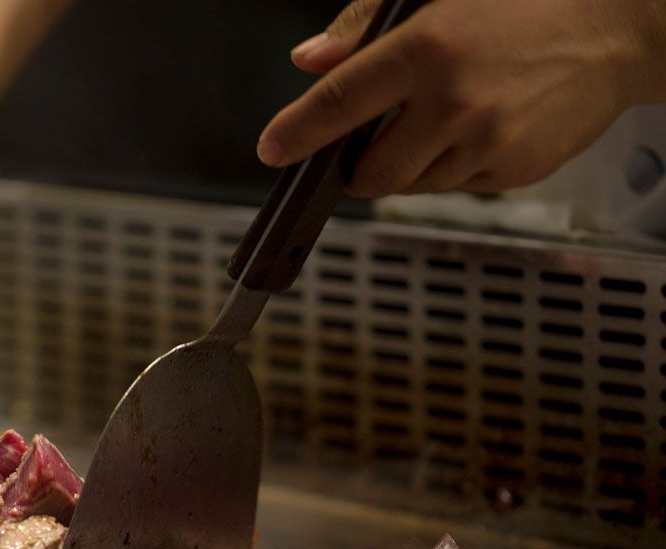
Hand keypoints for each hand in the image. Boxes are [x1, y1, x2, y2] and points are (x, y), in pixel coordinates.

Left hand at [257, 0, 665, 196]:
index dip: (298, 131)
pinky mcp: (513, 172)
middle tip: (369, 141)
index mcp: (427, 48)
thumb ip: (363, 28)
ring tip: (444, 118)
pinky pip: (456, 190)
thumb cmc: (520, 4)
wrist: (616, 28)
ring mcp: (487, 145)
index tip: (272, 149)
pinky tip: (480, 129)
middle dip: (357, 167)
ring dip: (409, 166)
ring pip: (412, 187)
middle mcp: (455, 103)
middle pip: (370, 174)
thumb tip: (309, 62)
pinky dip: (452, 169)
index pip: (340, 101)